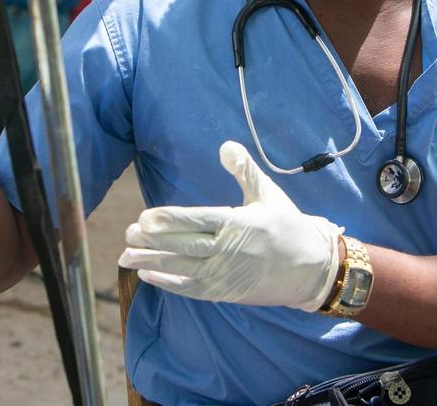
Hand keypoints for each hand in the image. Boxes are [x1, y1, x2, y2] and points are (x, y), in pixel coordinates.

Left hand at [119, 140, 340, 311]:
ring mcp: (226, 274)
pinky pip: (192, 288)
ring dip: (152, 263)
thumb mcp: (268, 194)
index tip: (144, 218)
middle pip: (184, 245)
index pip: (197, 220)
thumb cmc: (287, 226)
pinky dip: (168, 283)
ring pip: (183, 268)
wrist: (311, 268)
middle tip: (126, 234)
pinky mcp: (225, 291)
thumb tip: (225, 145)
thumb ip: (244, 169)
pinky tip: (147, 277)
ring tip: (125, 257)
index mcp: (239, 223)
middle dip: (152, 241)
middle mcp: (229, 250)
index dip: (169, 220)